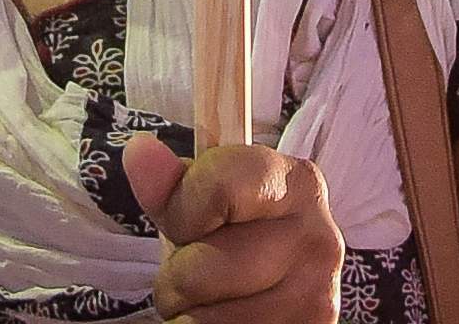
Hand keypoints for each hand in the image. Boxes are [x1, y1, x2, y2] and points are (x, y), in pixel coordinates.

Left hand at [122, 135, 340, 321]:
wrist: (281, 296)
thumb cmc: (236, 243)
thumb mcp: (205, 207)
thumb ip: (172, 184)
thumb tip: (140, 151)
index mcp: (298, 184)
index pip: (218, 187)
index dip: (181, 212)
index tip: (186, 223)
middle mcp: (318, 239)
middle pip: (200, 269)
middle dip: (178, 278)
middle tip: (199, 273)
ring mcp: (315, 297)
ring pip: (205, 320)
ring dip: (189, 316)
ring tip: (212, 301)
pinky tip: (225, 319)